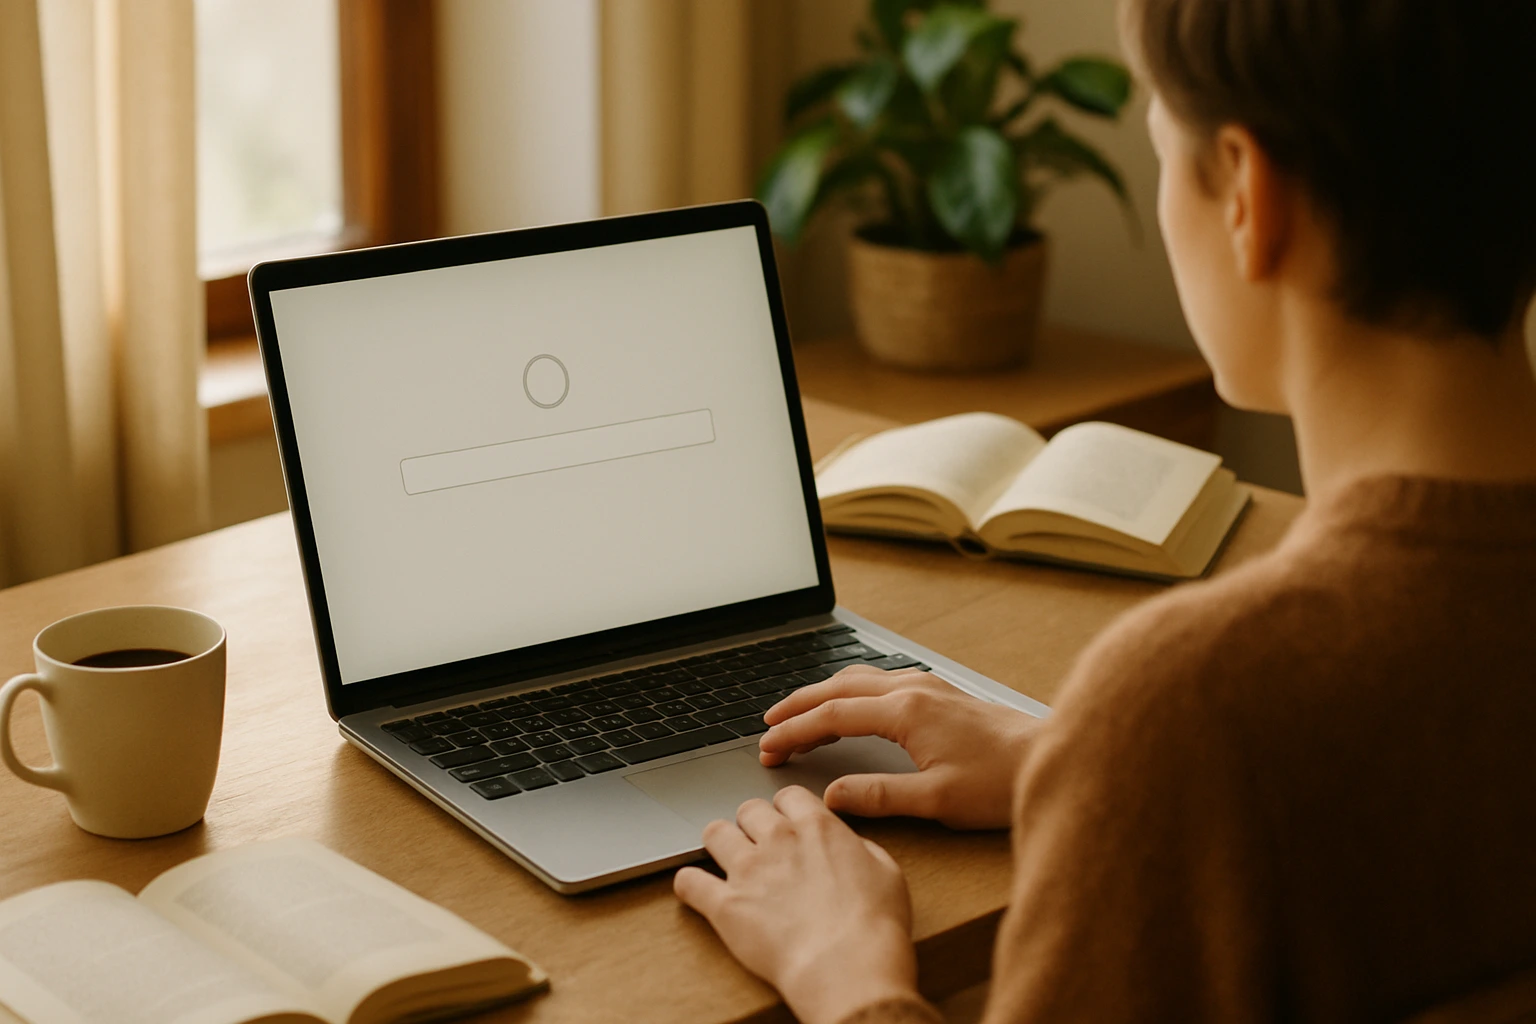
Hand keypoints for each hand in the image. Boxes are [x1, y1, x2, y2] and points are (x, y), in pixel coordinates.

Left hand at [674, 786, 919, 1023]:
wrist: (848, 967)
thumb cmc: (874, 926)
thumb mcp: (887, 872)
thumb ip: (859, 848)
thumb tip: (847, 845)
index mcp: (817, 828)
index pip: (789, 795)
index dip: (787, 808)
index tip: (787, 819)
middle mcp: (778, 840)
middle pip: (749, 809)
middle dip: (752, 822)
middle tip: (758, 841)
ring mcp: (747, 871)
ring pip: (715, 833)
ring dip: (719, 842)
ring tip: (725, 857)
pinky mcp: (725, 905)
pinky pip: (689, 882)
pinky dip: (689, 883)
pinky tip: (694, 888)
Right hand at [759, 666, 1039, 828]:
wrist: (1051, 759)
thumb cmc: (1001, 782)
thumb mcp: (936, 800)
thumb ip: (878, 796)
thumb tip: (831, 797)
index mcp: (906, 711)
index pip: (832, 715)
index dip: (795, 732)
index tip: (769, 748)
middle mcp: (914, 688)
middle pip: (837, 688)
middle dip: (798, 707)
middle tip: (768, 729)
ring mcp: (928, 686)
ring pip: (858, 680)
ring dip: (823, 696)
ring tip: (798, 717)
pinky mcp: (940, 692)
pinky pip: (879, 682)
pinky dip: (850, 693)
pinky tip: (849, 707)